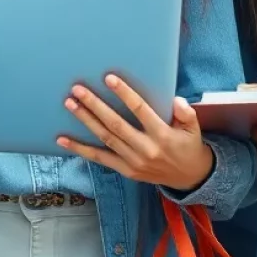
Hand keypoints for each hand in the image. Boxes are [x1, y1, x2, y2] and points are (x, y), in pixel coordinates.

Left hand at [57, 75, 214, 191]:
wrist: (189, 178)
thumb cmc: (188, 145)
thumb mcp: (194, 129)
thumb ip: (187, 113)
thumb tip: (176, 100)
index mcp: (162, 135)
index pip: (141, 110)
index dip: (125, 94)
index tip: (109, 78)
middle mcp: (146, 149)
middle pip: (116, 124)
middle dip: (95, 105)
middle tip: (78, 89)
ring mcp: (133, 161)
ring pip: (105, 138)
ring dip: (86, 120)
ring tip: (70, 103)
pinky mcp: (125, 170)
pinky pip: (99, 158)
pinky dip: (80, 149)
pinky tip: (63, 139)